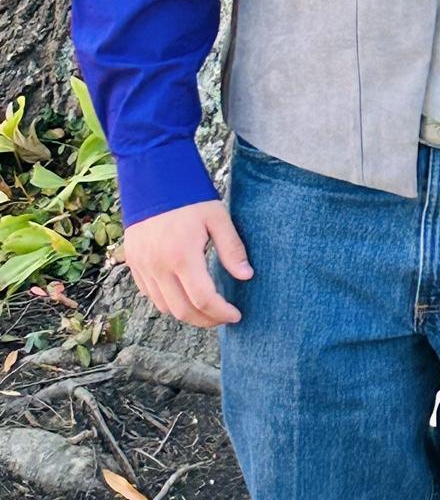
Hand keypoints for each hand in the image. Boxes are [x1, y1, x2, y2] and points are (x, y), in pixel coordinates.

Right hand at [121, 199, 252, 327]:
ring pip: (164, 306)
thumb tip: (246, 276)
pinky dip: (169, 303)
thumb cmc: (189, 197)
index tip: (236, 315)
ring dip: (187, 314)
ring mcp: (142, 267)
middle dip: (206, 320)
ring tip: (208, 309)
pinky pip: (150, 295)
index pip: (203, 299)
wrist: (151, 179)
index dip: (221, 312)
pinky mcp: (133, 264)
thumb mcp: (218, 218)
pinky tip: (185, 296)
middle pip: (182, 310)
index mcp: (182, 256)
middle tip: (224, 317)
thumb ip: (232, 249)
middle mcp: (158, 266)